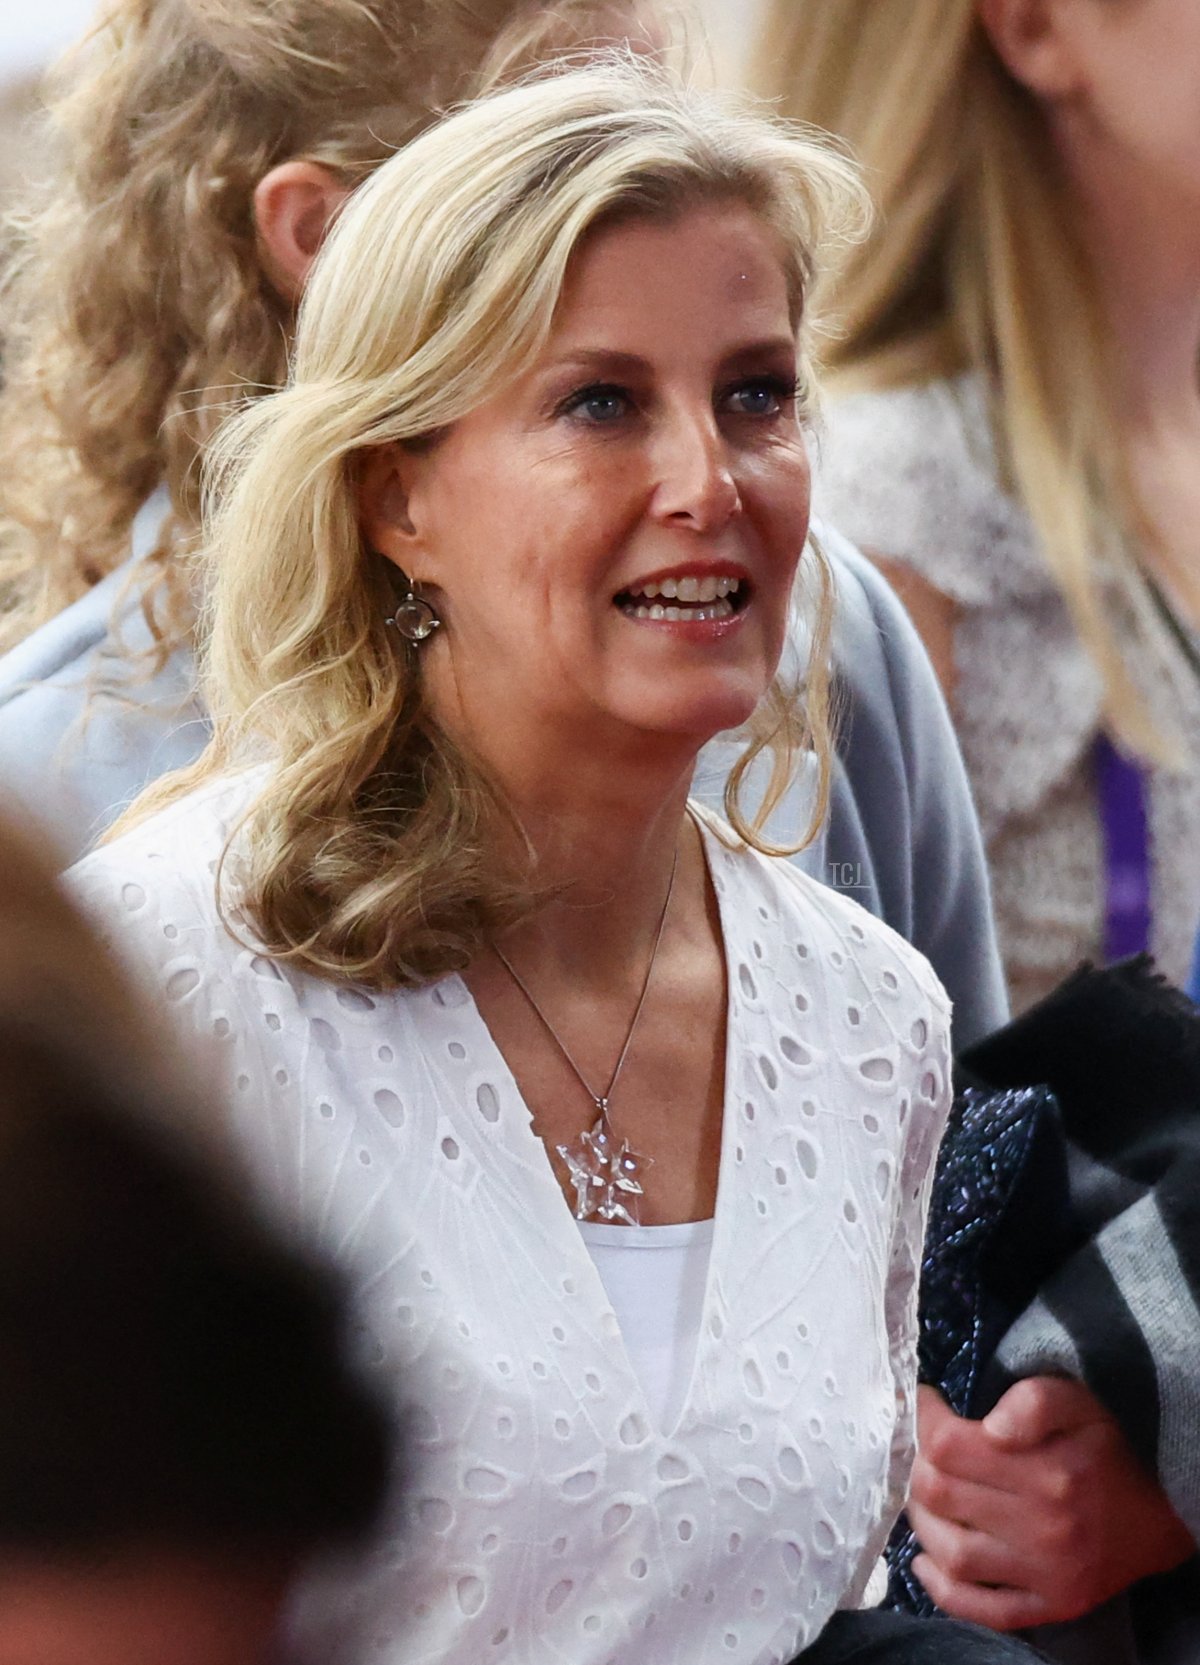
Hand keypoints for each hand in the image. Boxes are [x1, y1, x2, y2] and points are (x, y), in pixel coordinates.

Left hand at [908, 1379, 1193, 1629]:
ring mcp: (1046, 1574)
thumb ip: (1033, 1401)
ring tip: (924, 1496)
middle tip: (923, 1451)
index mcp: (1048, 1472)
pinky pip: (983, 1609)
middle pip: (940, 1494)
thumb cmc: (1106, 1450)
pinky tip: (926, 1561)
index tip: (927, 1406)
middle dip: (917, 1465)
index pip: (948, 1446)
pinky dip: (943, 1591)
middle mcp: (1045, 1528)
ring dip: (921, 1521)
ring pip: (952, 1551)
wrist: (1159, 1513)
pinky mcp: (1050, 1605)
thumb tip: (990, 1428)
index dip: (923, 1421)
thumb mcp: (1079, 1403)